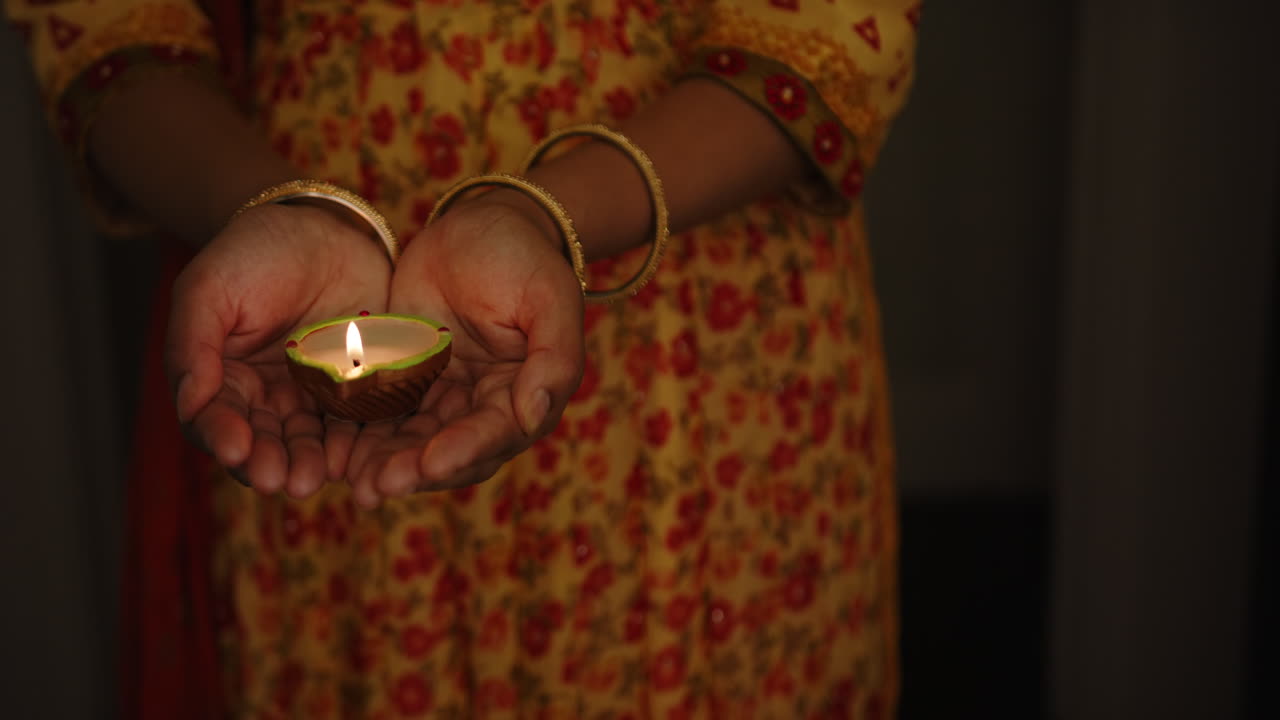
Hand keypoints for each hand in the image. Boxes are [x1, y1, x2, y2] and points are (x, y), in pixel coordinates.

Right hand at [165, 204, 391, 496]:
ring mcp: (315, 396)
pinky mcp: (360, 390)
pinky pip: (357, 422)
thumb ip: (194, 345)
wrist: (326, 227)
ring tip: (313, 479)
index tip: (236, 450)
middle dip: (270, 462)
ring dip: (309, 463)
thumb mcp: (211, 289)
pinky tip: (355, 459)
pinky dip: (354, 443)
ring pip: (310, 441)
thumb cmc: (255, 253)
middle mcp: (267, 397)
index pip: (215, 419)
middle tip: (278, 480)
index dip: (223, 436)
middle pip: (264, 441)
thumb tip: (189, 403)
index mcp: (222, 378)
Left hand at [346, 196, 584, 506]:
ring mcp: (441, 394)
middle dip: (414, 470)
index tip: (432, 463)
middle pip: (448, 449)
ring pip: (410, 440)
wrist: (481, 222)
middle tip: (377, 486)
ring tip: (351, 482)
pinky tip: (332, 451)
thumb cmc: (525, 258)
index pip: (496, 433)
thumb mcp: (551, 298)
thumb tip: (534, 416)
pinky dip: (358, 434)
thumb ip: (555, 358)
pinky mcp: (403, 377)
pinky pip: (379, 412)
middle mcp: (482, 406)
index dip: (464, 450)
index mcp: (524, 394)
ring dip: (382, 463)